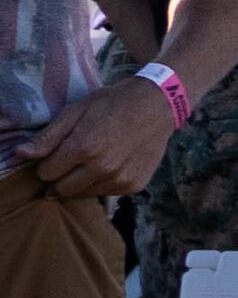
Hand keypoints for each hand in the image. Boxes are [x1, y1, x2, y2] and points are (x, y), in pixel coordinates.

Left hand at [13, 78, 173, 202]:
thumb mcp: (75, 111)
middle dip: (61, 175)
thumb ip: (48, 136)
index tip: (57, 152)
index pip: (45, 173)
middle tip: (73, 158)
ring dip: (81, 181)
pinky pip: (105, 193)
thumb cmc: (111, 104)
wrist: (157, 106)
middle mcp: (102, 168)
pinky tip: (111, 163)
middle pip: (62, 189)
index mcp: (83, 148)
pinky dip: (102, 182)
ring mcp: (120, 179)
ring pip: (83, 194)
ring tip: (93, 160)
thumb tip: (20, 155)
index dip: (47, 162)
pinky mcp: (134, 185)